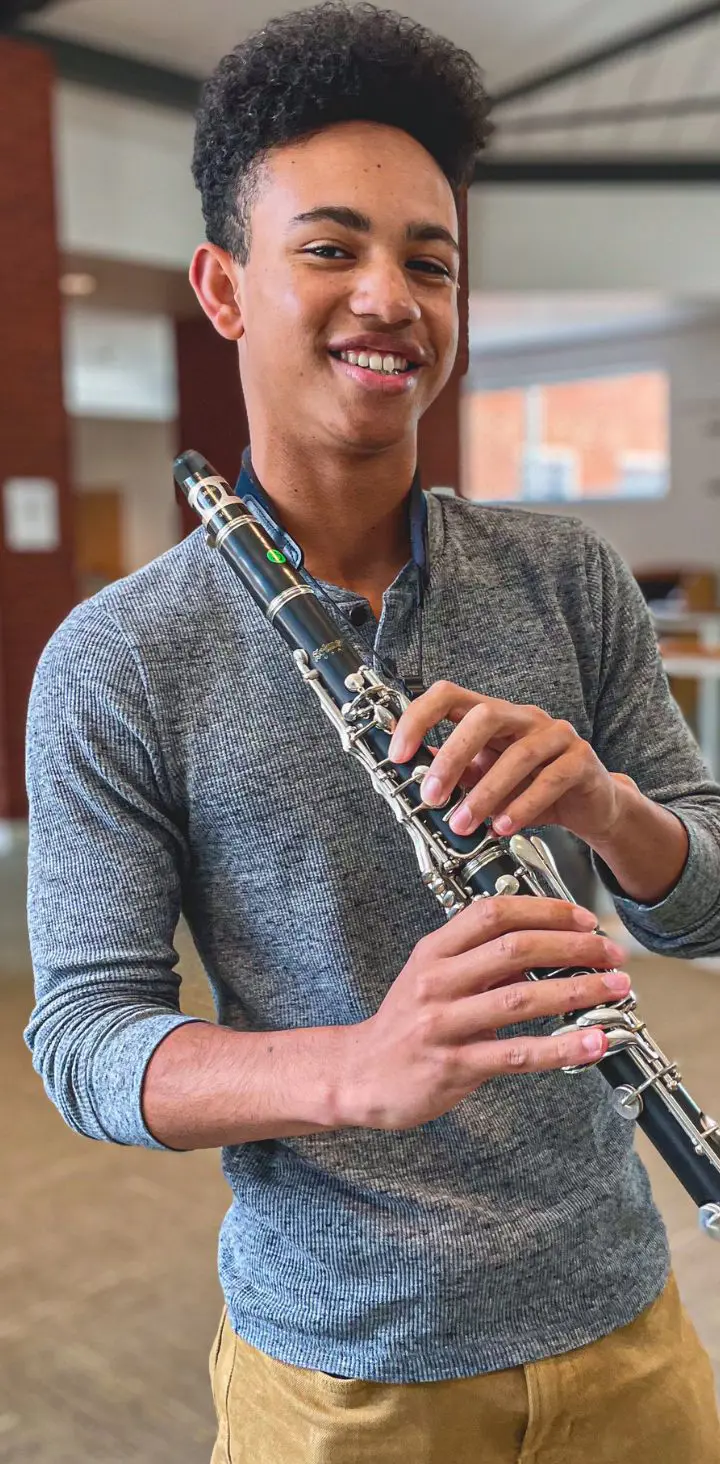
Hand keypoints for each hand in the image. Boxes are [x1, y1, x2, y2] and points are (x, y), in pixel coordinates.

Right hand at [338, 897, 629, 1130]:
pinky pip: (517, 1054)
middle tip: (611, 953)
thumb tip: (542, 947)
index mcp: (434, 951)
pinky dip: (562, 1047)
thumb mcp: (432, 977)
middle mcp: (438, 981)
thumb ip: (480, 960)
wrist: (358, 1075)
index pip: (494, 913)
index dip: (546, 911)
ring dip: (577, 991)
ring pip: (521, 998)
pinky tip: (594, 1042)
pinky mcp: (454, 1066)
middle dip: (573, 947)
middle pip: (514, 949)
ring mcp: (444, 1023)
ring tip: (615, 988)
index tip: (585, 919)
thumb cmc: (404, 1024)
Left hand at [388, 681, 628, 847]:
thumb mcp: (483, 777)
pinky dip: (522, 806)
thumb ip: (453, 772)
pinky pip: (550, 779)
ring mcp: (557, 735)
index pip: (449, 695)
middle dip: (451, 757)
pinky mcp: (581, 760)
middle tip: (431, 797)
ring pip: (519, 754)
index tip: (398, 755)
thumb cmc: (532, 786)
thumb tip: (408, 774)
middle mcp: (524, 717)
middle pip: (484, 716)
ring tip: (464, 824)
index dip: (418, 718)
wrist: (589, 805)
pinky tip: (503, 827)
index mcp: (494, 714)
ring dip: (485, 793)